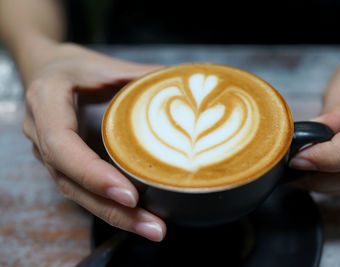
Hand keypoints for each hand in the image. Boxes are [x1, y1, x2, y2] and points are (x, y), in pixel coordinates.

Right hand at [23, 43, 165, 240]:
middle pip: (72, 184)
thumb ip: (138, 75)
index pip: (63, 147)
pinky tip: (139, 217)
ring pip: (78, 195)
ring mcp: (50, 156)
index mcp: (47, 105)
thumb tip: (182, 83)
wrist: (43, 72)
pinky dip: (111, 207)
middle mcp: (42, 136)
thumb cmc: (71, 67)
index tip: (129, 195)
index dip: (93, 174)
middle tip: (153, 227)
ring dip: (116, 217)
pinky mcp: (64, 166)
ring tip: (152, 228)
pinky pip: (84, 191)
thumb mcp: (101, 65)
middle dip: (113, 211)